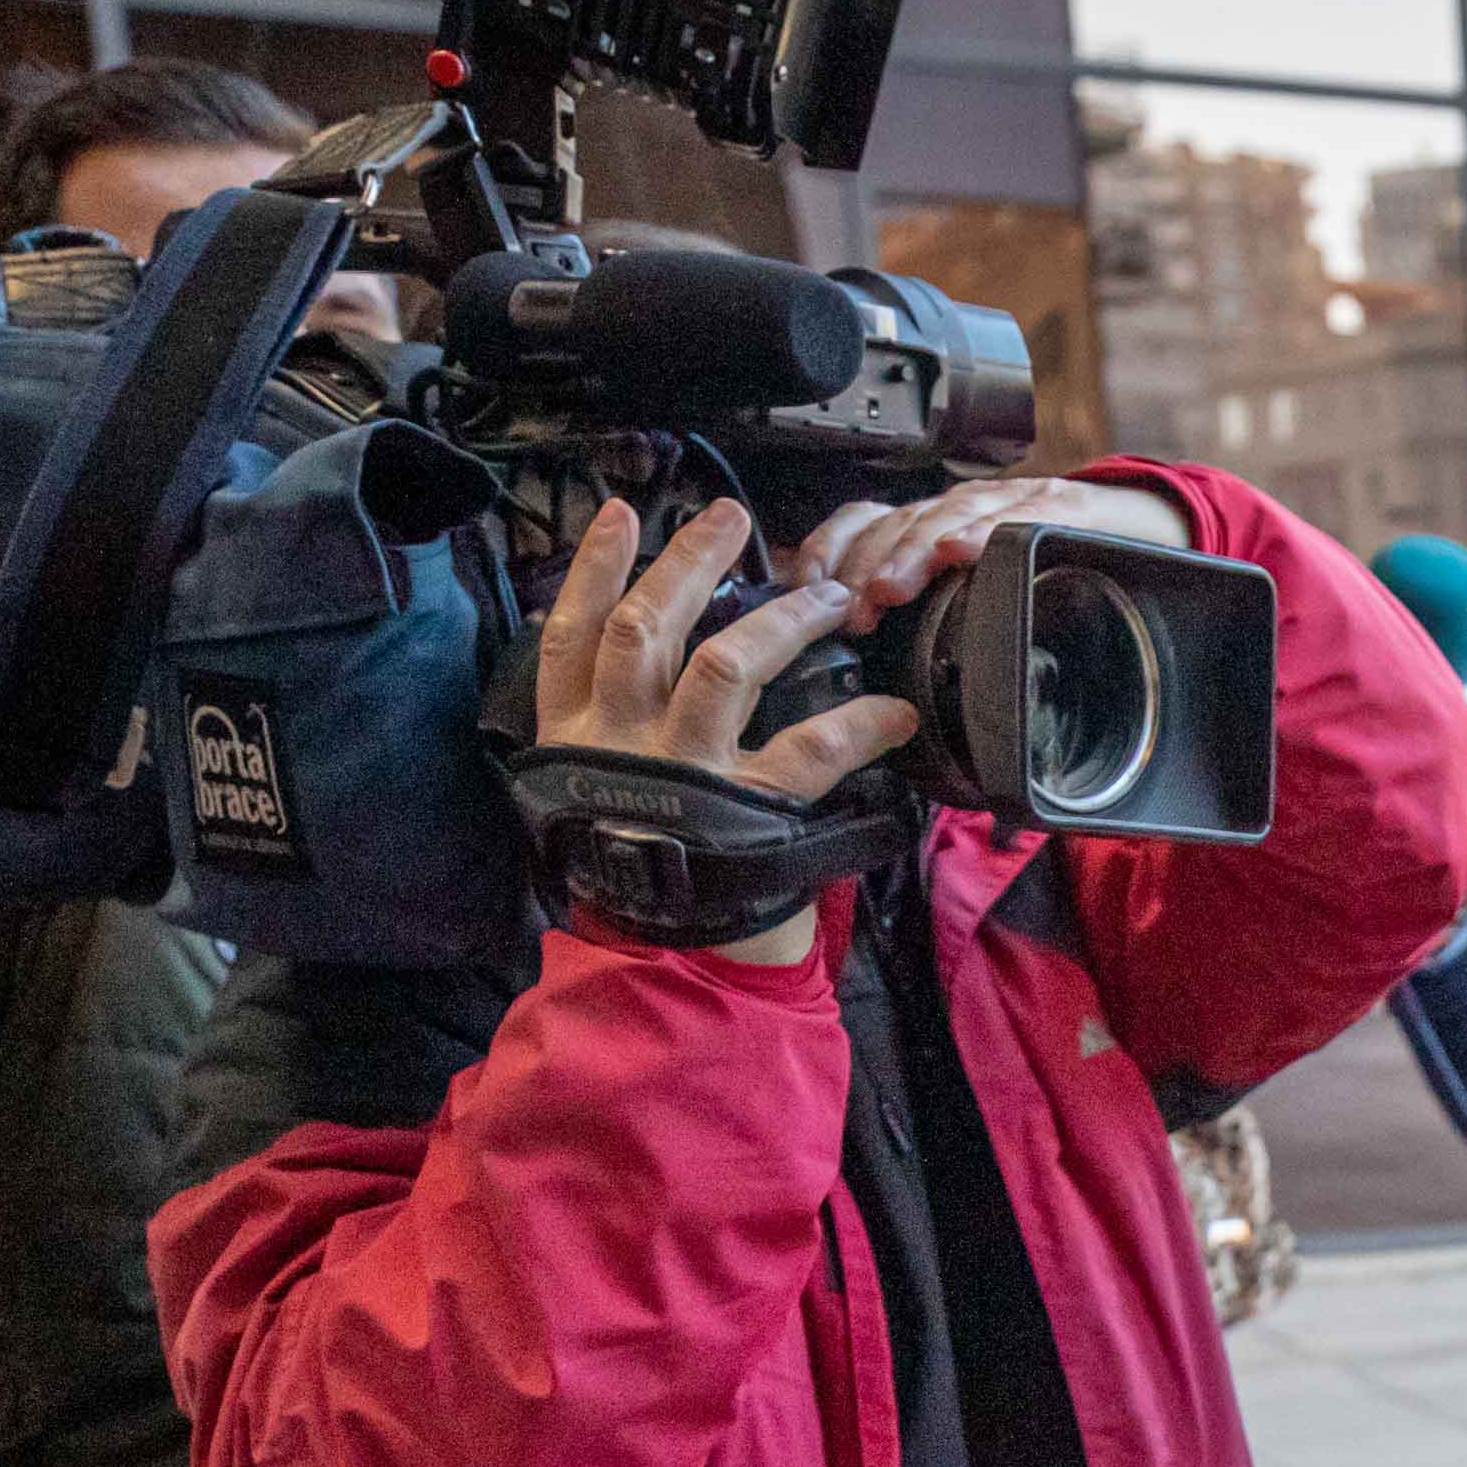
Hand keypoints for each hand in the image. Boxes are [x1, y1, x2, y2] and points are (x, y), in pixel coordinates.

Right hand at [528, 502, 919, 964]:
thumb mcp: (600, 785)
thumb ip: (611, 718)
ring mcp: (684, 771)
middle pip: (646, 628)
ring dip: (779, 621)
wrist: (669, 952)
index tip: (622, 514)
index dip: (594, 568)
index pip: (571, 632)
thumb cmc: (645, 857)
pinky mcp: (746, 809)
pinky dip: (857, 726)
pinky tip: (895, 710)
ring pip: (722, 666)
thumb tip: (645, 644)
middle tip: (733, 519)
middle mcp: (623, 740)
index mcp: (577, 732)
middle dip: (689, 564)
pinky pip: (808, 752)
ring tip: (825, 594)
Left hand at [809, 469, 1196, 620]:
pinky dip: (985, 532)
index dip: (833, 548)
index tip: (809, 588)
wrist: (1150, 534)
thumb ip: (937, 624)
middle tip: (852, 609)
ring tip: (890, 589)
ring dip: (911, 552)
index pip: (866, 521)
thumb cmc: (1068, 577)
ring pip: (946, 515)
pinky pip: (1018, 516)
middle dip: (866, 565)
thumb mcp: (988, 600)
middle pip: (899, 520)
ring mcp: (1013, 505)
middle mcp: (967, 511)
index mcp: (939, 528)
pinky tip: (964, 552)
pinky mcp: (1061, 509)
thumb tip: (875, 683)